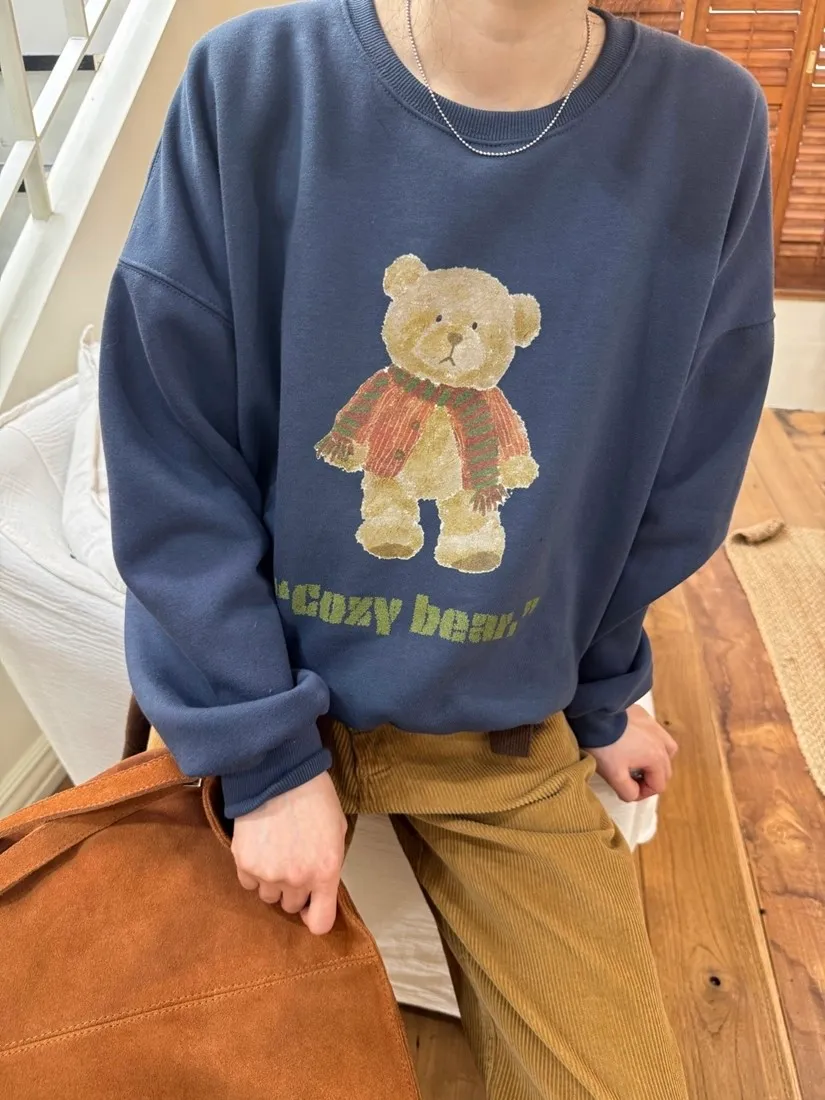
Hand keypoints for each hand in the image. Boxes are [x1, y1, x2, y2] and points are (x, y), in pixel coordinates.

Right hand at [231, 771, 346, 934]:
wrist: (279, 773)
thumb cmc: (313, 797)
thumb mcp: (337, 830)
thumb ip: (329, 863)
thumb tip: (320, 883)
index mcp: (326, 872)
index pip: (321, 923)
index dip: (315, 917)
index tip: (312, 906)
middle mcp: (297, 880)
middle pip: (292, 907)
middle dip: (294, 890)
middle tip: (293, 862)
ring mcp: (268, 874)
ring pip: (268, 896)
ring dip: (272, 881)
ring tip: (276, 852)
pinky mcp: (245, 863)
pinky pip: (248, 883)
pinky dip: (253, 871)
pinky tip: (260, 848)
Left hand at [587, 704, 677, 801]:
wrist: (594, 714)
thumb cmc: (605, 746)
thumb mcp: (614, 775)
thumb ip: (628, 791)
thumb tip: (634, 794)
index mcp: (657, 758)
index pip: (658, 786)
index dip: (643, 793)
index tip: (626, 790)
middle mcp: (661, 742)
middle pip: (664, 769)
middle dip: (649, 778)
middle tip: (629, 778)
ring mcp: (654, 725)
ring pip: (666, 748)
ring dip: (655, 759)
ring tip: (637, 761)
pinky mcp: (644, 714)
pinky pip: (654, 732)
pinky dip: (649, 741)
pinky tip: (632, 741)